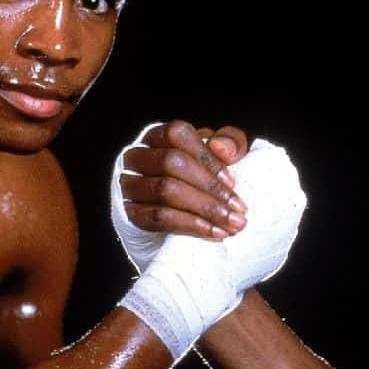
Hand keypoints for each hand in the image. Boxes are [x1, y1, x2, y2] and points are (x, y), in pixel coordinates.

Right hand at [118, 135, 307, 358]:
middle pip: (171, 162)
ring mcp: (128, 185)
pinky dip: (189, 226)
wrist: (186, 224)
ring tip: (231, 224)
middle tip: (239, 210)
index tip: (233, 181)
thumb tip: (221, 147)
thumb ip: (229, 143)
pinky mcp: (128, 214)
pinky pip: (157, 218)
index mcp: (158, 136)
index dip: (207, 156)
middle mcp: (136, 156)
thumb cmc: (206, 181)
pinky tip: (213, 234)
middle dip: (210, 187)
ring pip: (165, 190)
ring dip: (204, 208)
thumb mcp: (222, 158)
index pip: (178, 134)